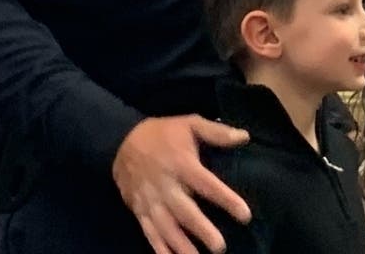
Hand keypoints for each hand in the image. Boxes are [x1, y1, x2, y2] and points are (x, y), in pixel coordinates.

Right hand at [112, 115, 250, 253]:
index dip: (226, 200)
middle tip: (220, 247)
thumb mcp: (190, 123)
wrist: (120, 141)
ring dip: (181, 245)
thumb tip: (245, 136)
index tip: (245, 215)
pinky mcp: (139, 210)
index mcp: (182, 164)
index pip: (207, 185)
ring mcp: (150, 200)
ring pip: (166, 227)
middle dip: (201, 230)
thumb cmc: (163, 134)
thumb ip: (217, 132)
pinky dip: (158, 248)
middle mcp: (166, 186)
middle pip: (185, 211)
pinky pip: (148, 232)